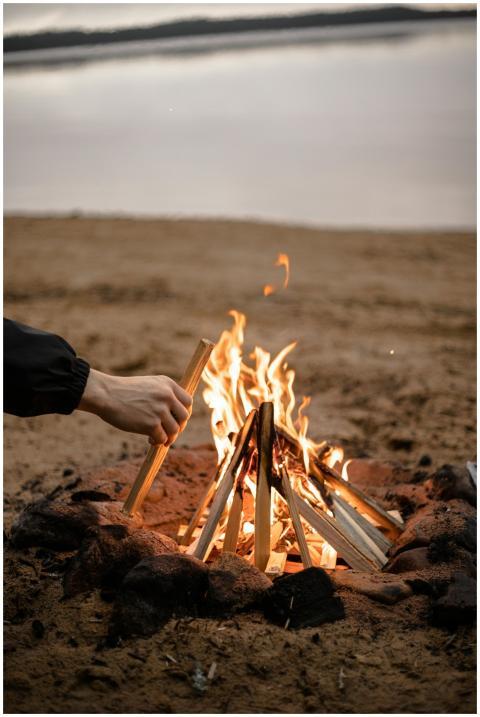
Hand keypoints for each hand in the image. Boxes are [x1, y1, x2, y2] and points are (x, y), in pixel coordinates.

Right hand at [78, 369, 192, 444]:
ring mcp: (160, 410)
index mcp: (167, 384)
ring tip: (158, 439)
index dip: (184, 413)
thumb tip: (175, 413)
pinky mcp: (151, 424)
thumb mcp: (148, 385)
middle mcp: (167, 396)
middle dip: (178, 427)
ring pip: (175, 430)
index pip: (188, 401)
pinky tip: (150, 440)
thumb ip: (163, 394)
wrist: (105, 394)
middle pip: (184, 417)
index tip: (176, 419)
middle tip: (169, 432)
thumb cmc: (123, 391)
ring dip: (168, 437)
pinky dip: (158, 442)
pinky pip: (162, 438)